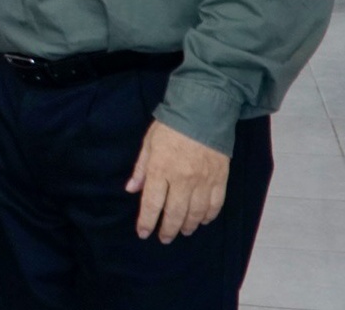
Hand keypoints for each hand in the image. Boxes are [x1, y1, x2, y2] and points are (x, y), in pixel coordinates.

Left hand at [125, 120, 230, 242]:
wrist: (203, 113)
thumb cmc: (171, 127)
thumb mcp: (148, 144)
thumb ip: (141, 168)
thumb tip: (131, 189)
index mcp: (161, 169)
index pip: (152, 203)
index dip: (147, 221)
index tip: (143, 233)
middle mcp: (182, 179)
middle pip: (175, 213)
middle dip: (168, 229)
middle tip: (164, 238)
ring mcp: (203, 181)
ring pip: (196, 213)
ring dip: (189, 225)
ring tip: (183, 231)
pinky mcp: (220, 179)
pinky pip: (215, 204)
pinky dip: (209, 216)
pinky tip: (203, 220)